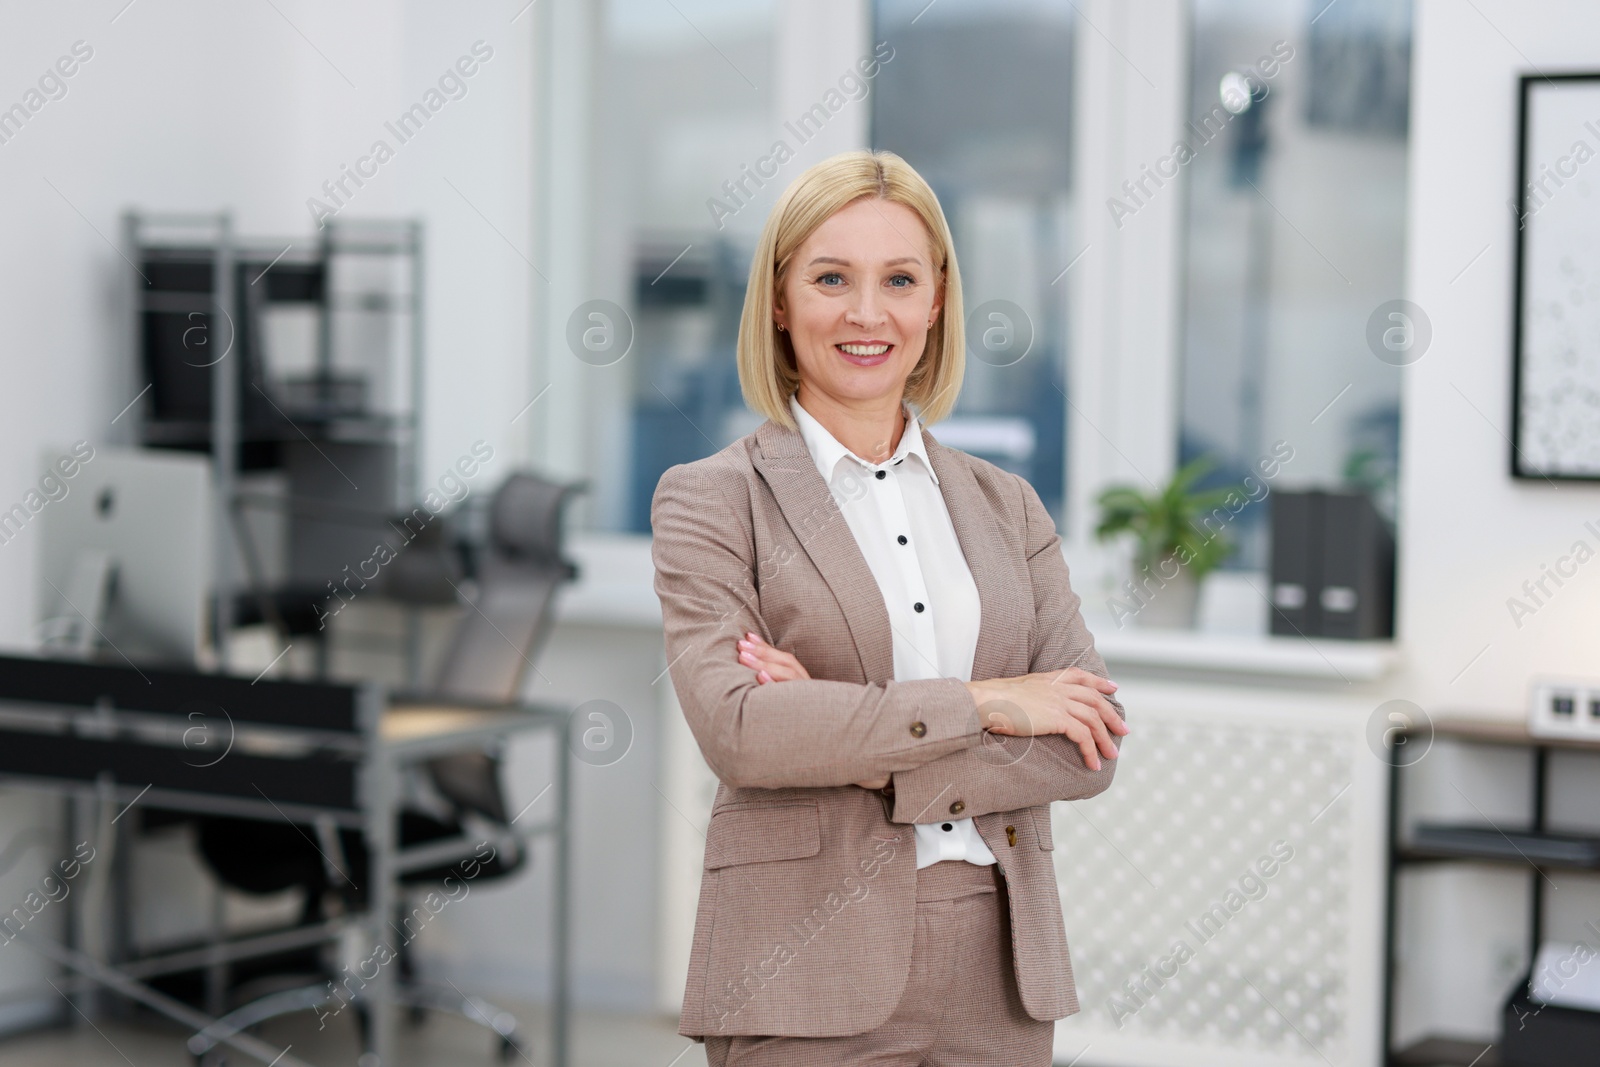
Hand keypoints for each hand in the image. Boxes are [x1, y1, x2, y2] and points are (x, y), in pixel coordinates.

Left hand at [735, 634, 881, 787]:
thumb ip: (781, 687)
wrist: (845, 744)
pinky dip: (774, 685)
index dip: (767, 646)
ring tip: (744, 658)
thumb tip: (756, 675)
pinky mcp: (807, 713)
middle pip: (787, 664)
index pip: (786, 659)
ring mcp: (809, 700)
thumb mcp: (795, 702)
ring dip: (764, 664)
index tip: (748, 635)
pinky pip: (791, 697)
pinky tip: (760, 679)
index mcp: (805, 683)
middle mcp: (809, 688)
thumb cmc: (810, 725)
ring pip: (789, 676)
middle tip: (740, 644)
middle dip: (763, 651)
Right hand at [964, 668, 1129, 770]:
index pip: (1080, 676)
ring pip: (1093, 718)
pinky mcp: (1057, 717)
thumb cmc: (990, 701)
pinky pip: (1082, 735)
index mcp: (1047, 679)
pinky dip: (1090, 750)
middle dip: (1111, 715)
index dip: (1098, 682)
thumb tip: (1027, 707)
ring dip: (1105, 738)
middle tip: (1123, 730)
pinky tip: (1092, 763)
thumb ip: (1028, 696)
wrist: (984, 702)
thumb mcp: (1014, 692)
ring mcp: (1058, 701)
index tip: (1112, 688)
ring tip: (1111, 755)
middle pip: (1094, 699)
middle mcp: (1056, 687)